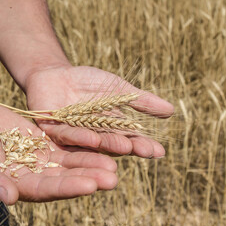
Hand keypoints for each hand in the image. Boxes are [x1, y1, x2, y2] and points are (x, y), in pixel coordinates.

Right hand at [0, 100, 117, 204]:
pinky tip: (103, 144)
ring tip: (115, 164)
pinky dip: (84, 146)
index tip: (90, 185)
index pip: (43, 190)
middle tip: (113, 178)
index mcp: (12, 185)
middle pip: (63, 180)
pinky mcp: (44, 142)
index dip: (66, 188)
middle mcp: (30, 176)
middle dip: (88, 179)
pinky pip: (67, 145)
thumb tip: (10, 197)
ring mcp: (39, 159)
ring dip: (92, 164)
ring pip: (69, 164)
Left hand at [25, 66, 173, 157]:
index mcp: (110, 129)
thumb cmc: (87, 82)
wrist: (55, 73)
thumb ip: (140, 100)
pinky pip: (67, 135)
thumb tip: (171, 111)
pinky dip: (79, 136)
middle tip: (144, 150)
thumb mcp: (118, 88)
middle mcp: (94, 137)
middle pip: (113, 145)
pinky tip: (93, 139)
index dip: (144, 145)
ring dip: (107, 145)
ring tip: (125, 147)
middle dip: (129, 147)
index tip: (160, 151)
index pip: (130, 139)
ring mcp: (74, 136)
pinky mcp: (53, 131)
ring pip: (91, 144)